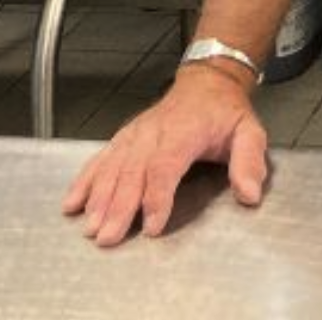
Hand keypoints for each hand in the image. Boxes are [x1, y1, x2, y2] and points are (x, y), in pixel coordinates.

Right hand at [61, 64, 270, 246]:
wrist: (206, 83)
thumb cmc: (225, 113)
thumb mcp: (249, 132)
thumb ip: (250, 162)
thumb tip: (250, 194)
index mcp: (185, 132)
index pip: (166, 165)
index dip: (157, 196)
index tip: (152, 225)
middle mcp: (154, 132)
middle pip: (132, 171)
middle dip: (118, 206)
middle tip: (108, 237)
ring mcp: (135, 135)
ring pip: (112, 167)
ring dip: (98, 198)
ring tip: (89, 226)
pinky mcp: (124, 138)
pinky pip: (100, 159)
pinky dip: (84, 181)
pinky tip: (72, 203)